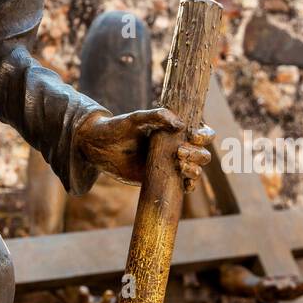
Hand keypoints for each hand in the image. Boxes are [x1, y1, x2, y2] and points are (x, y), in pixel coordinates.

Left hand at [74, 108, 213, 188]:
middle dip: (197, 154)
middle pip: (202, 153)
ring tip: (179, 165)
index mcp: (174, 129)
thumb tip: (180, 125)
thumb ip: (156, 116)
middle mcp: (176, 146)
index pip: (200, 132)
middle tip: (179, 153)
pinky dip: (189, 186)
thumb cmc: (117, 128)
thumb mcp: (135, 119)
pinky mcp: (162, 179)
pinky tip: (185, 184)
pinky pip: (183, 185)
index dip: (204, 135)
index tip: (192, 136)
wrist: (98, 147)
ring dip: (195, 170)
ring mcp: (170, 164)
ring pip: (195, 170)